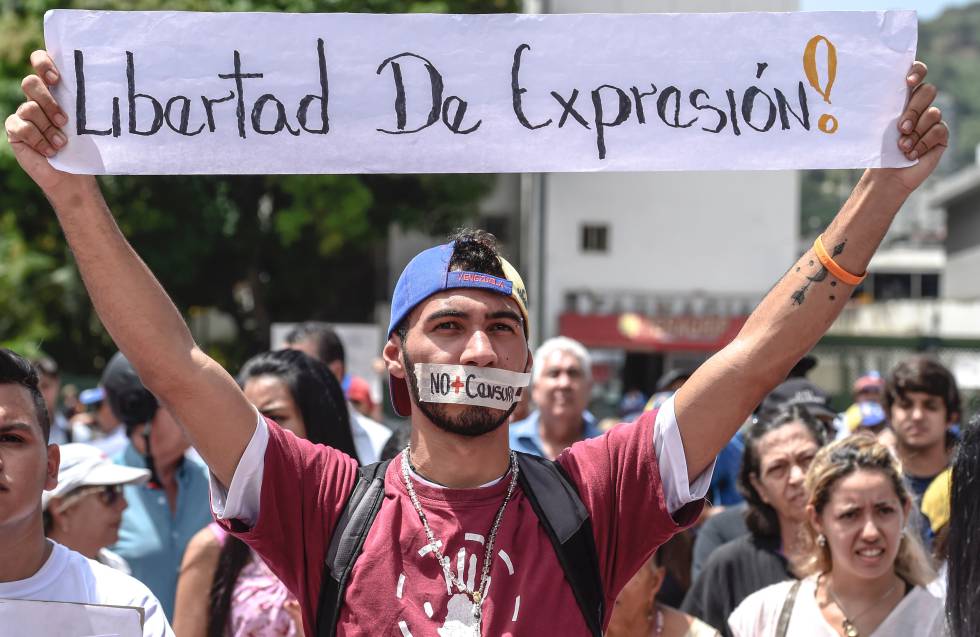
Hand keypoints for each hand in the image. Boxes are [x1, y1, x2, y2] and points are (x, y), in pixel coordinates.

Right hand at [4, 50, 93, 196]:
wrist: (73, 175)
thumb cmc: (83, 147)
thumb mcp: (87, 123)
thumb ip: (83, 104)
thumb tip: (103, 91)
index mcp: (54, 90)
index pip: (40, 62)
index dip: (43, 63)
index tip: (57, 79)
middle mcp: (36, 98)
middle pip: (30, 82)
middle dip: (48, 101)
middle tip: (64, 120)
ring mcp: (23, 114)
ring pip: (29, 108)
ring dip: (48, 128)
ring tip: (61, 143)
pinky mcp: (15, 130)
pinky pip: (21, 127)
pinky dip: (39, 140)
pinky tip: (50, 151)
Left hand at [871, 61, 948, 193]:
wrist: (886, 175)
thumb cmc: (878, 150)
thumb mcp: (877, 127)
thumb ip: (882, 109)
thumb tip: (870, 94)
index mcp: (903, 98)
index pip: (917, 73)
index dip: (917, 71)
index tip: (908, 81)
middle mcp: (920, 105)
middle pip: (928, 91)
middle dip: (913, 109)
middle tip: (900, 128)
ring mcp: (931, 120)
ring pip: (933, 112)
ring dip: (916, 131)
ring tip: (902, 146)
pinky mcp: (940, 135)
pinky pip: (939, 130)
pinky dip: (923, 143)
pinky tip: (911, 154)